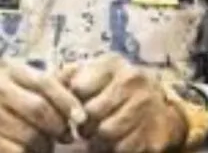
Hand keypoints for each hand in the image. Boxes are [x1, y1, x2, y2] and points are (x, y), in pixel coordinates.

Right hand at [0, 60, 86, 152]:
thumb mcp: (10, 78)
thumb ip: (42, 80)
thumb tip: (77, 73)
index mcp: (7, 71)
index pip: (45, 83)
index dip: (67, 101)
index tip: (81, 117)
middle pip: (41, 111)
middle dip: (58, 127)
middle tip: (64, 135)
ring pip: (30, 136)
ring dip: (43, 145)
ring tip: (40, 144)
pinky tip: (22, 149)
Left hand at [59, 54, 186, 152]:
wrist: (160, 103)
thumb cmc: (116, 86)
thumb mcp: (97, 72)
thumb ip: (70, 75)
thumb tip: (47, 84)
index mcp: (113, 63)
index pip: (78, 87)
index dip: (73, 101)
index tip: (77, 106)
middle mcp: (132, 79)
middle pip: (91, 113)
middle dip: (84, 124)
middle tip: (87, 125)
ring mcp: (146, 105)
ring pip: (106, 133)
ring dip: (99, 139)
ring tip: (101, 133)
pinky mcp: (155, 132)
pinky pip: (124, 149)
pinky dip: (116, 149)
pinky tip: (118, 140)